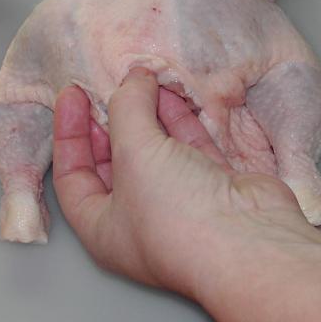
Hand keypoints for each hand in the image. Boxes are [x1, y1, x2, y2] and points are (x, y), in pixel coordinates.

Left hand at [52, 67, 310, 299]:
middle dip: (112, 121)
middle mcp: (138, 222)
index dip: (69, 132)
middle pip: (114, 162)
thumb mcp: (133, 153)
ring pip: (156, 152)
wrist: (251, 243)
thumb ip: (127, 110)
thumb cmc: (177, 216)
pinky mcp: (215, 191)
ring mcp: (179, 207)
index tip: (73, 93)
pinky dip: (180, 122)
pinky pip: (191, 150)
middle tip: (110, 84)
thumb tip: (132, 79)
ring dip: (148, 114)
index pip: (73, 175)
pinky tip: (172, 93)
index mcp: (102, 229)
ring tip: (143, 78)